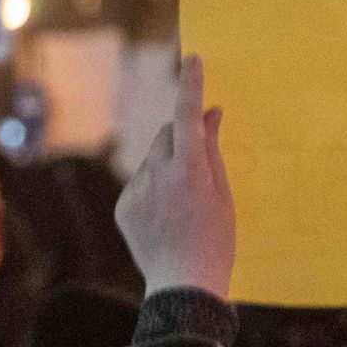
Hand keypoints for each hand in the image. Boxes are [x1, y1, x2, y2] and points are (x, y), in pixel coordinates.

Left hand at [116, 54, 235, 297]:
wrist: (183, 286)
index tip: (193, 60)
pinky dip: (153, 190)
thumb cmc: (215, 242)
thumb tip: (210, 115)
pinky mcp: (124, 207)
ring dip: (167, 168)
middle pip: (167, 136)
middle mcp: (157, 175)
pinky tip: (165, 218)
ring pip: (153, 162)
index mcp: (188, 170)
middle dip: (181, 137)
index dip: (191, 86)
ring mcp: (136, 191)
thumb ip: (212, 151)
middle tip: (199, 161)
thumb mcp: (222, 194)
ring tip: (183, 206)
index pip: (187, 116)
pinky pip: (140, 184)